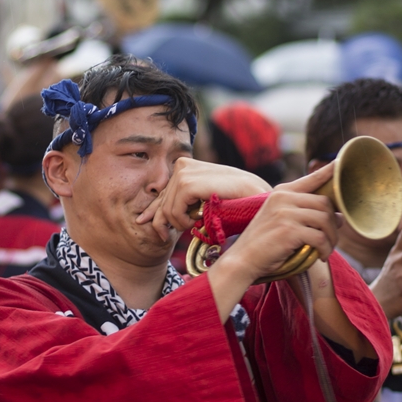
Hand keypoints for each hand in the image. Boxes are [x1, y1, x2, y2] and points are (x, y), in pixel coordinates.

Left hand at [136, 156, 271, 240]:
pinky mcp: (188, 183)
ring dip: (179, 223)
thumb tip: (153, 219)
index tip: (142, 221)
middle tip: (166, 236)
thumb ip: (183, 204)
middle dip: (161, 221)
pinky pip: (173, 210)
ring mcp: (185, 172)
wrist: (259, 198)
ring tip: (197, 223)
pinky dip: (183, 220)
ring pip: (166, 208)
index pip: (163, 191)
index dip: (153, 209)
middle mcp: (183, 165)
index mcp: (187, 167)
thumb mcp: (203, 203)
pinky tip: (198, 219)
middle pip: (161, 200)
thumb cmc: (237, 202)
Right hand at [205, 162, 339, 321]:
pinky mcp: (289, 230)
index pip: (312, 178)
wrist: (242, 260)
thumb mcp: (280, 220)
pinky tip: (321, 256)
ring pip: (326, 219)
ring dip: (332, 238)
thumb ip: (304, 214)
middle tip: (332, 239)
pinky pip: (320, 237)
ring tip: (327, 249)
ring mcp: (285, 213)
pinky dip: (325, 249)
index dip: (330, 172)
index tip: (341, 163)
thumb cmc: (263, 244)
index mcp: (282, 192)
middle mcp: (283, 198)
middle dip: (334, 223)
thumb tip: (338, 217)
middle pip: (325, 203)